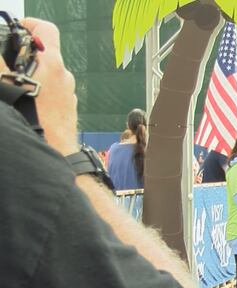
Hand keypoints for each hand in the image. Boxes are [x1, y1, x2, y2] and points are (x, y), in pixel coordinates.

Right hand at [0, 19, 78, 155]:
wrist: (53, 151)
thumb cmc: (33, 120)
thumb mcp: (6, 84)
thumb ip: (1, 65)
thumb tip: (1, 56)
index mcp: (51, 63)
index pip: (46, 30)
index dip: (30, 25)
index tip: (16, 31)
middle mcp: (64, 75)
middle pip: (45, 55)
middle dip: (24, 57)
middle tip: (8, 66)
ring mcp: (69, 93)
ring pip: (48, 76)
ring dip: (31, 78)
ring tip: (14, 89)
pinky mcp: (68, 108)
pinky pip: (53, 93)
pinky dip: (40, 93)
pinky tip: (27, 105)